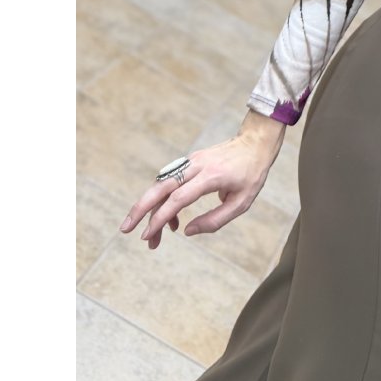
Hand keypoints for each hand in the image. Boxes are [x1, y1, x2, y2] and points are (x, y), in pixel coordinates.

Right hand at [119, 112, 284, 250]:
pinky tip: (170, 221)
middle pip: (160, 187)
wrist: (255, 142)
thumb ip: (215, 220)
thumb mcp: (242, 203)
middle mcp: (196, 166)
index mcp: (211, 177)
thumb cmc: (252, 174)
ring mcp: (190, 161)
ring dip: (151, 209)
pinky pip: (170, 182)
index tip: (147, 236)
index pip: (178, 198)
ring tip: (152, 237)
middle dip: (140, 209)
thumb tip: (187, 231)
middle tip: (125, 230)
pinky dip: (163, 201)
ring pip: (161, 184)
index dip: (160, 218)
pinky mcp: (189, 162)